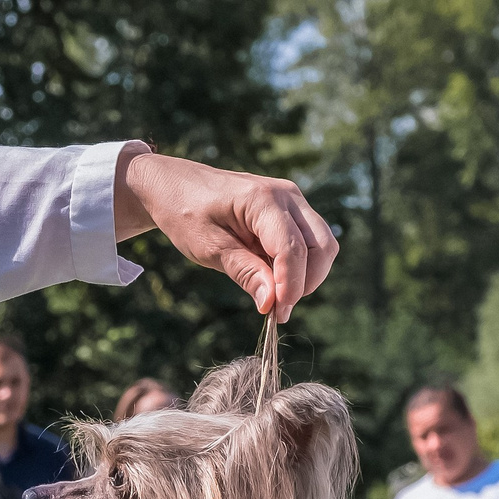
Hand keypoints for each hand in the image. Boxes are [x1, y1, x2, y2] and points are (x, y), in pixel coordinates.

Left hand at [115, 151, 337, 321]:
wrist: (175, 185)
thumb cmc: (185, 212)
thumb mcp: (208, 247)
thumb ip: (244, 272)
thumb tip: (271, 303)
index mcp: (262, 199)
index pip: (292, 248)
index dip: (290, 285)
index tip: (276, 313)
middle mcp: (286, 195)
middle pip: (321, 247)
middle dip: (305, 282)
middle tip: (277, 308)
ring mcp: (292, 201)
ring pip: (322, 245)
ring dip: (307, 275)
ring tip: (274, 294)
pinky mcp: (291, 210)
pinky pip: (310, 242)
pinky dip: (299, 265)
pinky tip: (272, 276)